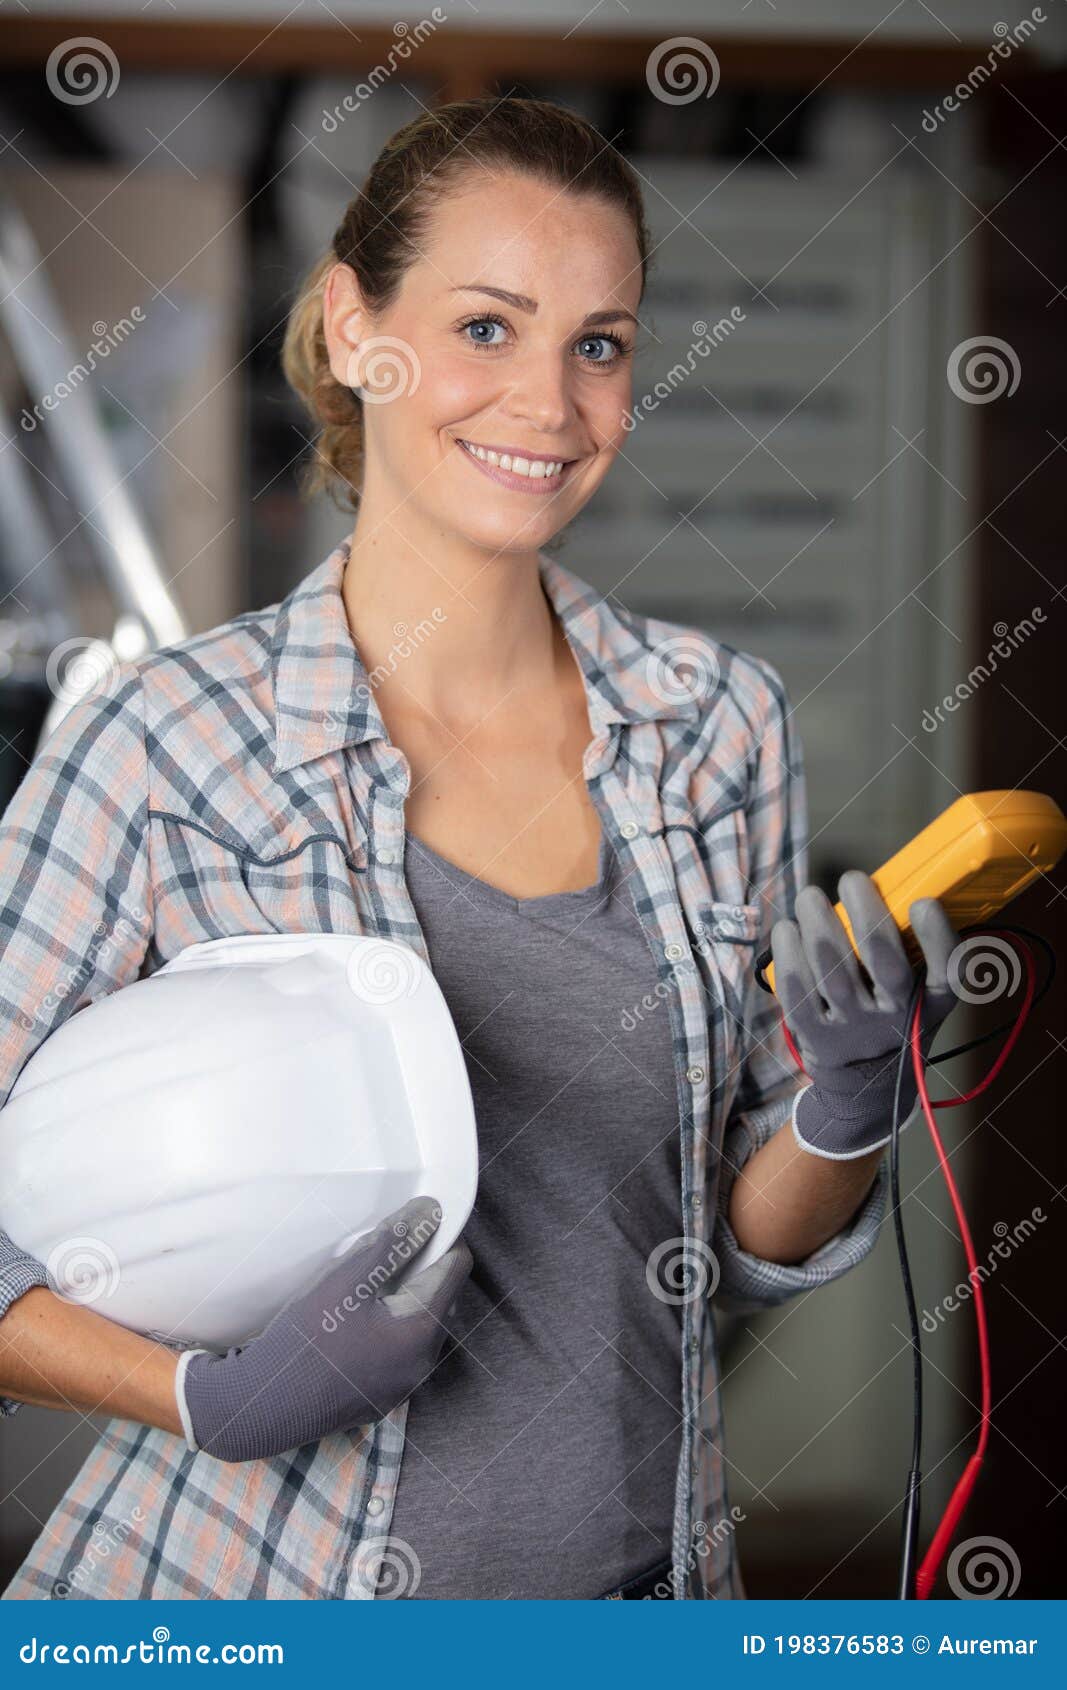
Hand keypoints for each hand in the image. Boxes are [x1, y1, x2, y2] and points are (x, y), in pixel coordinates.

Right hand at [175, 1195, 471, 1460]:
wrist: (261, 1406)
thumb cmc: (304, 1340)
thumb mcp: (347, 1279)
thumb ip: (392, 1242)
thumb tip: (429, 1211)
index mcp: (422, 1331)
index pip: (455, 1269)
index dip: (440, 1238)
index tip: (416, 1221)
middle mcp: (423, 1363)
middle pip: (439, 1297)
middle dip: (419, 1265)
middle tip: (384, 1248)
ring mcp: (402, 1386)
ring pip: (418, 1323)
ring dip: (402, 1295)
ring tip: (365, 1280)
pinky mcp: (380, 1396)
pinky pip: (398, 1349)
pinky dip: (388, 1325)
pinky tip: (354, 1318)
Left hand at [770, 871, 961, 1158]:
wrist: (867, 1083)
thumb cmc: (891, 1013)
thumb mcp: (919, 990)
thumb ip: (913, 948)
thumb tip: (886, 884)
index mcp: (932, 1002)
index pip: (946, 973)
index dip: (937, 938)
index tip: (923, 903)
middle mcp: (896, 1018)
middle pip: (883, 962)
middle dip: (865, 912)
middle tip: (851, 879)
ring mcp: (854, 1031)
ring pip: (834, 973)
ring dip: (819, 926)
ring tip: (810, 898)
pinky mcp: (816, 1038)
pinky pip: (798, 993)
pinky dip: (789, 957)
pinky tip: (787, 930)